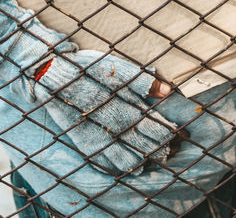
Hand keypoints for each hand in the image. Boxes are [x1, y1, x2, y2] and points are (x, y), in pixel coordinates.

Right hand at [29, 48, 180, 174]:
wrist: (53, 77)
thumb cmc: (88, 69)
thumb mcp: (118, 69)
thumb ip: (143, 82)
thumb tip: (168, 91)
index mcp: (128, 108)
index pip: (159, 129)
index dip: (173, 134)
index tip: (182, 135)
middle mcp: (117, 128)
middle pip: (149, 147)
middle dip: (165, 149)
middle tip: (175, 149)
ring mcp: (102, 140)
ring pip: (133, 160)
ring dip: (147, 160)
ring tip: (156, 157)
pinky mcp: (89, 146)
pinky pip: (111, 165)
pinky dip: (126, 167)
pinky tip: (132, 165)